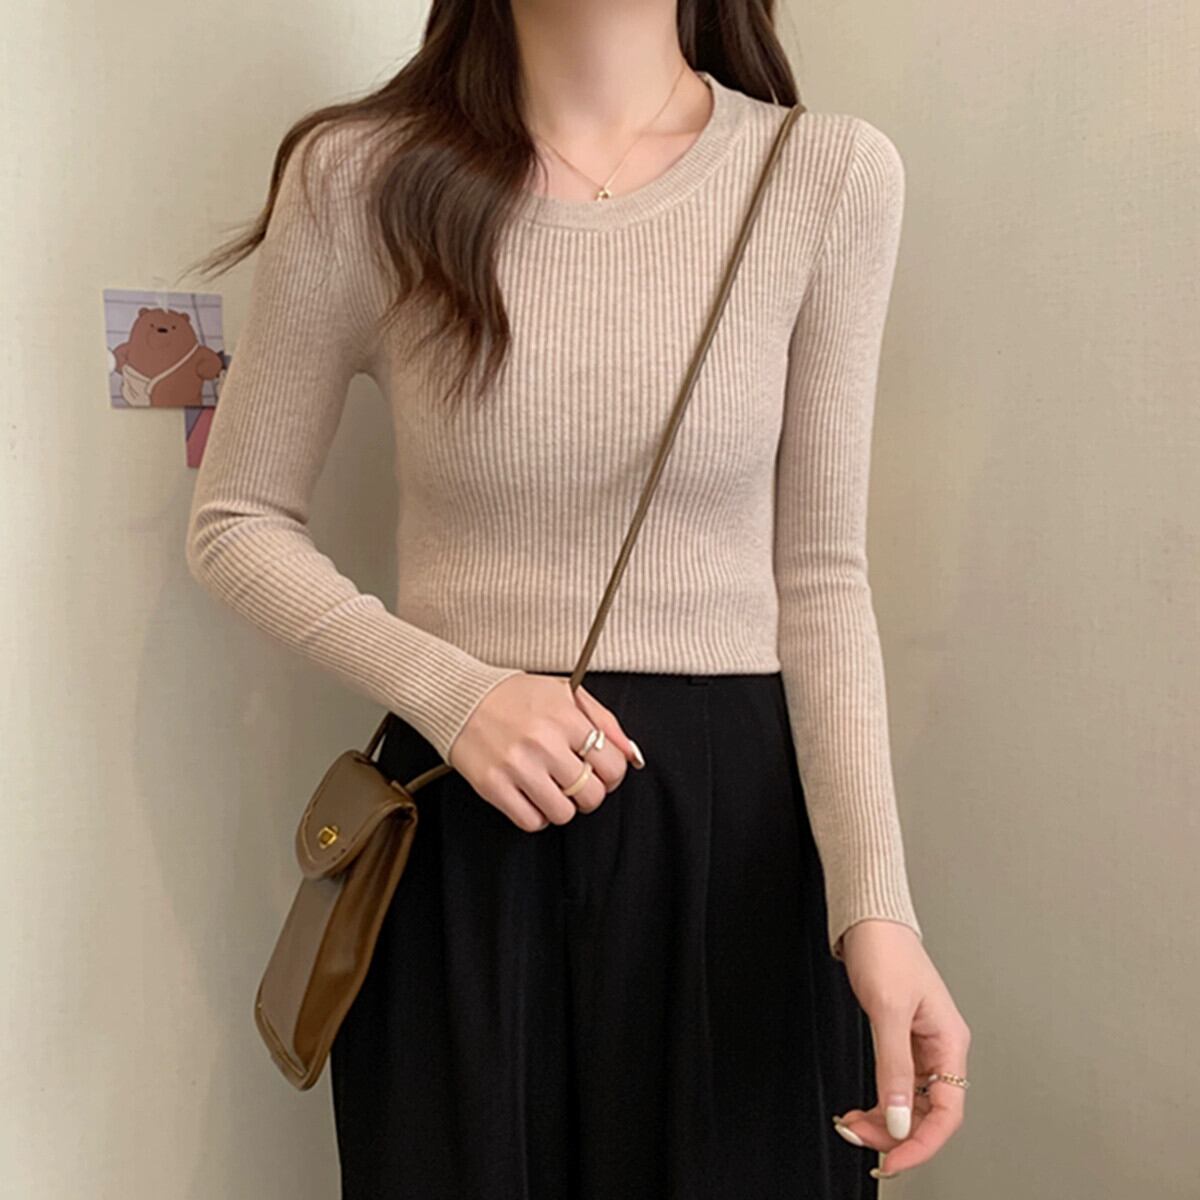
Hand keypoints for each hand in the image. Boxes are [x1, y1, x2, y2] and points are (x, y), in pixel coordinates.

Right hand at [447, 673, 644, 830]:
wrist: (460, 697)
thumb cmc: (514, 695)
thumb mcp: (565, 692)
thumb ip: (603, 720)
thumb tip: (630, 753)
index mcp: (565, 718)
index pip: (612, 766)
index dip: (611, 775)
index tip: (600, 773)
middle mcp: (544, 743)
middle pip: (591, 794)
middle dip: (589, 793)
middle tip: (576, 783)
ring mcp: (518, 767)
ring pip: (564, 813)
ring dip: (563, 806)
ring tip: (552, 789)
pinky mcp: (493, 786)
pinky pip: (531, 821)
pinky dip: (536, 815)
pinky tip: (530, 796)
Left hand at [831, 920, 970, 1179]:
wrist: (869, 920)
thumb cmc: (886, 950)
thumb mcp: (887, 1010)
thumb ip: (893, 1067)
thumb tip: (898, 1119)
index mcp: (950, 1042)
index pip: (946, 1112)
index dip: (922, 1143)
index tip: (894, 1160)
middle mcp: (940, 1048)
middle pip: (927, 1112)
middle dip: (895, 1132)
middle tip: (859, 1138)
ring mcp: (921, 1045)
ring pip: (909, 1102)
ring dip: (883, 1120)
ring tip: (852, 1125)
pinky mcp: (901, 1040)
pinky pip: (896, 1084)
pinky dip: (878, 1102)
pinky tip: (859, 1110)